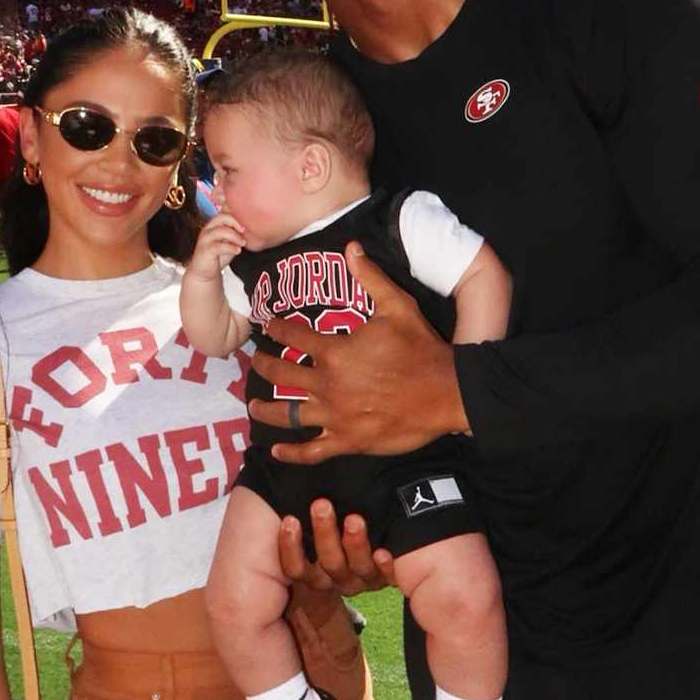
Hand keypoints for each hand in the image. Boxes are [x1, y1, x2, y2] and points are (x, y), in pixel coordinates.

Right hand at [187, 212, 245, 280]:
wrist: (205, 273)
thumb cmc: (218, 256)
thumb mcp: (230, 241)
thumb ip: (237, 233)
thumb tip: (253, 227)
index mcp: (214, 224)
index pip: (224, 211)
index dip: (236, 214)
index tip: (247, 221)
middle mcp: (208, 229)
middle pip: (221, 217)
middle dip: (235, 222)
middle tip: (244, 231)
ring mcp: (205, 239)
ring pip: (220, 231)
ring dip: (235, 236)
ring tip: (243, 243)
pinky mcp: (204, 250)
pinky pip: (218, 246)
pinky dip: (230, 247)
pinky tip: (237, 251)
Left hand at [250, 243, 468, 463]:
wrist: (445, 392)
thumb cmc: (421, 348)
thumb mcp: (397, 306)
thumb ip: (370, 277)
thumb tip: (351, 247)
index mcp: (335, 352)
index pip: (293, 337)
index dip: (276, 328)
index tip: (266, 325)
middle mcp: (327, 385)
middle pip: (282, 374)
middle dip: (264, 364)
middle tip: (255, 360)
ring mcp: (335, 417)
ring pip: (289, 414)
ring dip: (267, 409)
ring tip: (253, 405)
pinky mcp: (347, 441)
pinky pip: (312, 451)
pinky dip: (291, 453)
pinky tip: (277, 451)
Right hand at [278, 500, 396, 595]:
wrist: (384, 536)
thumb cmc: (339, 520)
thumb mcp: (315, 517)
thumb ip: (301, 508)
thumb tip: (280, 472)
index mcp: (315, 571)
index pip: (296, 568)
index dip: (290, 548)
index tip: (290, 519)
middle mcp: (338, 577)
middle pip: (328, 565)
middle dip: (324, 534)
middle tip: (322, 505)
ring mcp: (363, 577)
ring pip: (355, 568)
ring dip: (354, 545)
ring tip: (354, 520)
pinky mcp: (387, 575)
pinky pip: (385, 575)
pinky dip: (384, 565)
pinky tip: (383, 551)